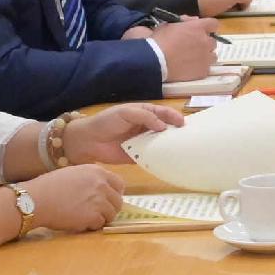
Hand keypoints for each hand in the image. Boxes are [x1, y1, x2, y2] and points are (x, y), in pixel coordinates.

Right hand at [19, 162, 121, 230]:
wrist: (36, 200)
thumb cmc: (48, 187)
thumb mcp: (73, 174)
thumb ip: (90, 179)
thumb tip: (101, 190)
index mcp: (96, 171)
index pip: (119, 184)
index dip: (114, 194)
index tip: (107, 200)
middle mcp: (101, 184)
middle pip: (118, 201)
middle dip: (109, 209)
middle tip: (96, 213)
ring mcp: (99, 200)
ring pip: (111, 214)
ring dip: (100, 218)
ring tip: (84, 218)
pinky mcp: (94, 216)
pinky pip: (100, 224)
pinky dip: (91, 226)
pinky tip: (78, 222)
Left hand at [59, 104, 176, 165]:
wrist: (88, 141)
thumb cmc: (107, 122)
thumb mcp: (126, 113)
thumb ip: (145, 117)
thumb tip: (163, 127)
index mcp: (143, 114)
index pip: (162, 113)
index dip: (173, 117)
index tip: (183, 123)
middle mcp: (145, 127)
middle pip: (164, 128)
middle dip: (175, 132)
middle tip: (186, 137)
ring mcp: (142, 142)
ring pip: (160, 143)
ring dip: (169, 145)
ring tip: (181, 149)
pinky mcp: (138, 156)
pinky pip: (151, 156)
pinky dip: (159, 158)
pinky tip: (168, 160)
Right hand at [146, 16, 217, 81]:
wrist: (156, 62)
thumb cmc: (159, 41)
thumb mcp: (168, 25)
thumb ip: (184, 21)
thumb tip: (193, 20)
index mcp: (198, 28)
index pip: (213, 24)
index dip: (209, 28)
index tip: (203, 31)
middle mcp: (205, 41)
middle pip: (213, 42)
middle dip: (205, 43)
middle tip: (193, 47)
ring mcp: (206, 57)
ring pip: (212, 56)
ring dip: (205, 56)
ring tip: (193, 59)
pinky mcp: (204, 71)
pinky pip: (207, 68)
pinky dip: (200, 68)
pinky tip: (190, 69)